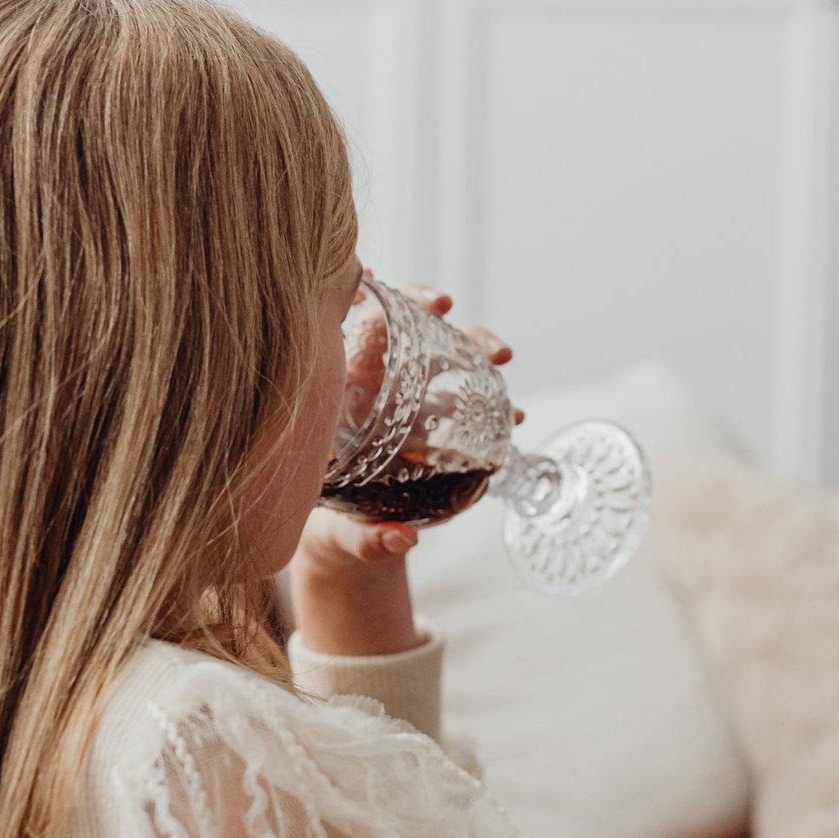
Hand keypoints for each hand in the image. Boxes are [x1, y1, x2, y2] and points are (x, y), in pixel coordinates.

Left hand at [286, 282, 514, 657]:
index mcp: (346, 396)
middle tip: (479, 336)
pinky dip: (492, 407)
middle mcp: (379, 392)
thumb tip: (404, 540)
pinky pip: (466, 408)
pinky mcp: (433, 432)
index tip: (416, 294)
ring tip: (504, 365)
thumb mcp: (340, 533)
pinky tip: (512, 418)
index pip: (367, 327)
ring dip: (481, 356)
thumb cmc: (326, 530)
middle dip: (452, 325)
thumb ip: (369, 538)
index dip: (390, 300)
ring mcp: (410, 409)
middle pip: (418, 337)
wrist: (344, 544)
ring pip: (449, 365)